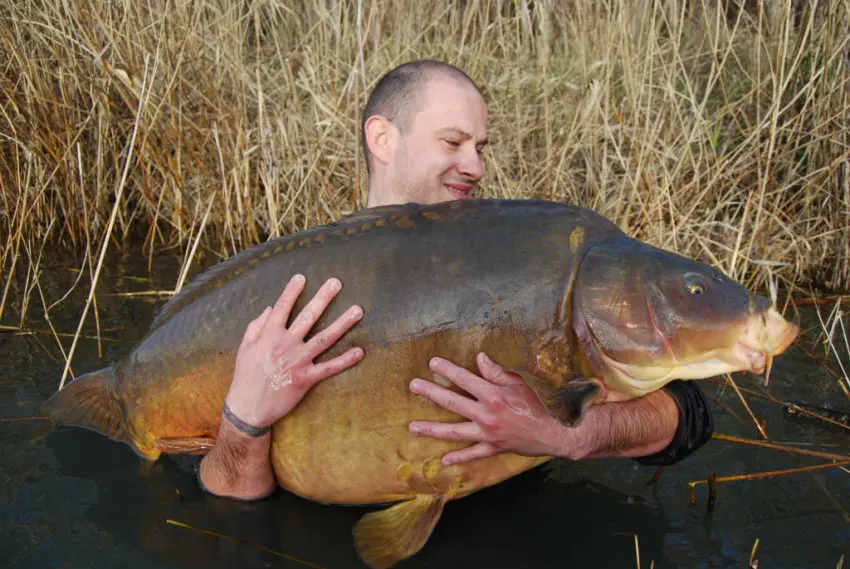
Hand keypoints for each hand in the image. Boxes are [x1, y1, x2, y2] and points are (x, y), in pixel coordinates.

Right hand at [224, 274, 363, 429]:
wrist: (248, 408)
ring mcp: (298, 361)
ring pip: (324, 338)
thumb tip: (271, 308)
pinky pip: (329, 368)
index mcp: (269, 335)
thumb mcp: (245, 347)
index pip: (283, 307)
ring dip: (342, 323)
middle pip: (308, 317)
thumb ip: (257, 326)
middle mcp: (286, 345)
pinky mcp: (306, 379)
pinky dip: (345, 360)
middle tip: (337, 283)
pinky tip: (360, 351)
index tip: (303, 277)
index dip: (292, 291)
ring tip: (358, 310)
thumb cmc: (245, 376)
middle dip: (323, 298)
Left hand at [408, 352, 571, 464]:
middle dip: (431, 393)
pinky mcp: (492, 448)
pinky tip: (443, 460)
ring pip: (454, 432)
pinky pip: (472, 454)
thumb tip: (479, 358)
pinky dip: (458, 457)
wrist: (552, 434)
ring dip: (432, 429)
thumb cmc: (536, 405)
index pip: (465, 379)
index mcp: (493, 395)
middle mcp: (486, 415)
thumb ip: (497, 372)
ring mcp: (487, 434)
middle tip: (413, 386)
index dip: (448, 370)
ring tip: (413, 427)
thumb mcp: (519, 384)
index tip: (432, 363)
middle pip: (452, 403)